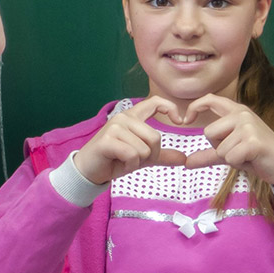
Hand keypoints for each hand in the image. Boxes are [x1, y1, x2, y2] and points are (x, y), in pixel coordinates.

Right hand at [73, 96, 187, 184]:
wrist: (89, 170)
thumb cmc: (114, 160)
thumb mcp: (141, 157)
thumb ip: (161, 155)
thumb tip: (184, 158)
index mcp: (132, 117)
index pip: (155, 102)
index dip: (170, 108)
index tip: (180, 121)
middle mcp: (123, 118)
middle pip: (155, 137)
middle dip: (150, 155)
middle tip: (134, 160)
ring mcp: (114, 127)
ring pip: (144, 149)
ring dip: (137, 162)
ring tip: (123, 161)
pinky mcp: (108, 140)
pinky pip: (133, 155)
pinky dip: (130, 166)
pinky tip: (119, 164)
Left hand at [183, 94, 273, 185]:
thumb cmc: (257, 157)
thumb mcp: (230, 152)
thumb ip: (209, 154)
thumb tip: (186, 163)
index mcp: (237, 111)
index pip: (210, 99)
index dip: (195, 107)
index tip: (185, 120)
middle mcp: (242, 114)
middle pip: (209, 132)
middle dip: (219, 148)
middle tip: (239, 151)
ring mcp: (248, 126)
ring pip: (219, 148)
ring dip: (230, 158)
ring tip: (247, 155)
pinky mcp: (253, 141)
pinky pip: (229, 157)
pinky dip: (237, 163)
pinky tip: (252, 159)